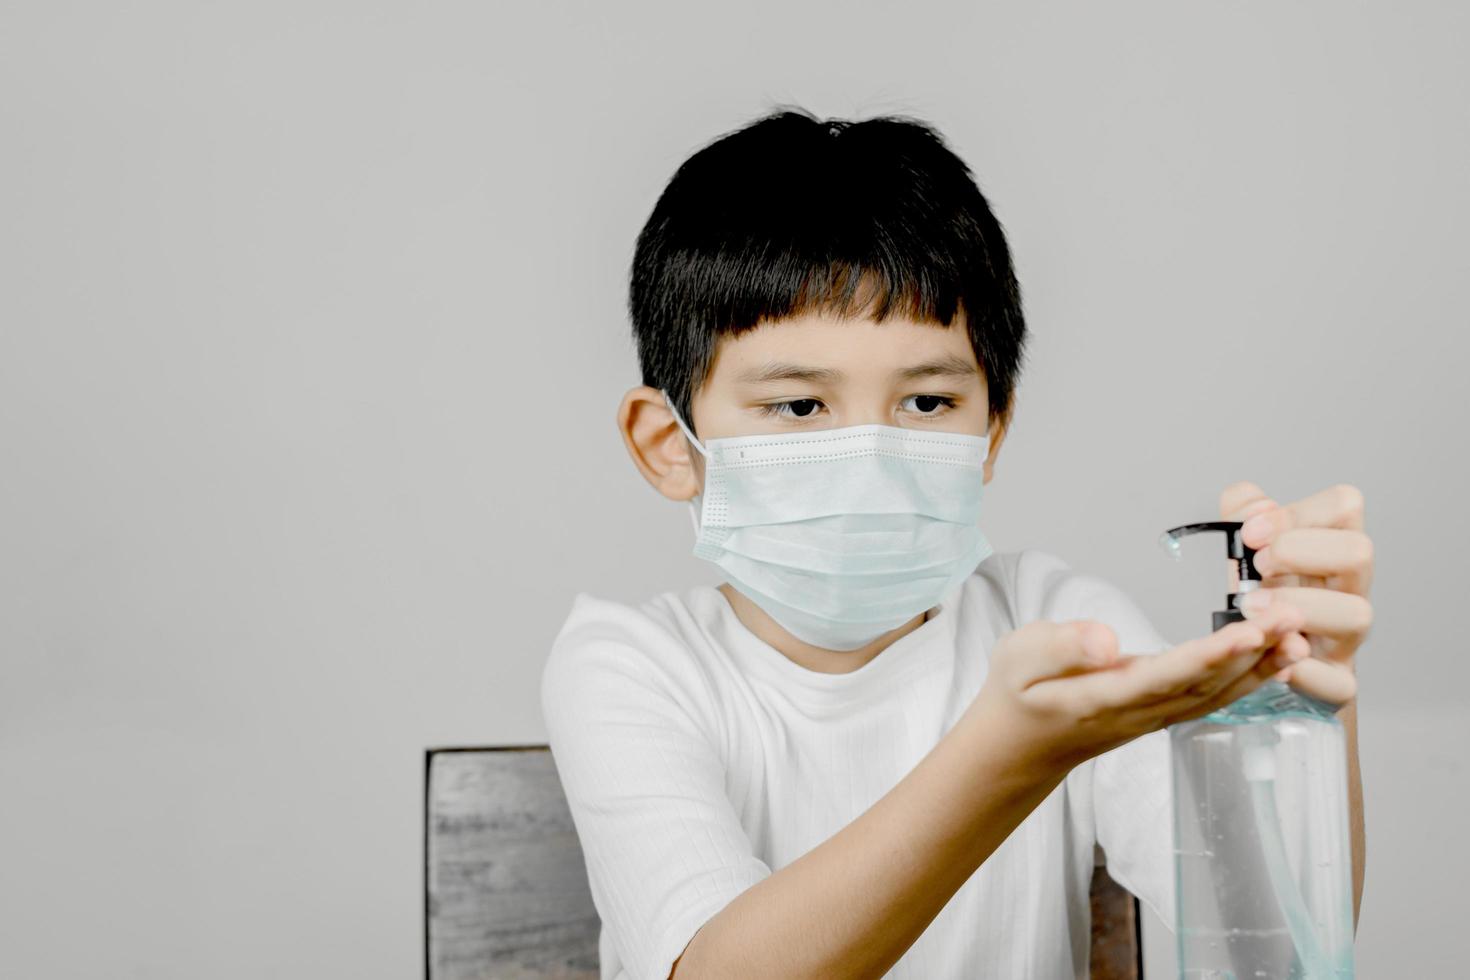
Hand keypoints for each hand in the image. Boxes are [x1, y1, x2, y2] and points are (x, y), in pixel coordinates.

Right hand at [968, 603, 1310, 771]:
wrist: (1018, 747)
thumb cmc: (1016, 694)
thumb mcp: (1017, 658)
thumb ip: (1060, 646)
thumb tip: (1106, 638)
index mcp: (1101, 699)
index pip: (1164, 676)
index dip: (1210, 656)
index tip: (1250, 631)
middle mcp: (1138, 714)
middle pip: (1205, 686)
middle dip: (1254, 653)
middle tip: (1294, 616)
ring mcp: (1154, 718)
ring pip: (1217, 695)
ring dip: (1261, 668)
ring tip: (1299, 635)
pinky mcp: (1162, 714)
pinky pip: (1213, 698)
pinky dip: (1249, 679)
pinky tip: (1276, 659)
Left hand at [1221, 481, 1372, 707]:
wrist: (1258, 656)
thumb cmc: (1256, 591)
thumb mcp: (1241, 546)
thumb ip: (1241, 511)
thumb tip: (1257, 507)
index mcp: (1329, 546)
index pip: (1345, 504)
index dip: (1298, 513)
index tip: (1251, 534)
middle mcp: (1348, 587)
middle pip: (1359, 551)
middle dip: (1298, 554)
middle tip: (1256, 569)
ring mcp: (1347, 636)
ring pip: (1358, 614)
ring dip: (1300, 608)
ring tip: (1252, 610)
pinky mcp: (1336, 681)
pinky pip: (1339, 683)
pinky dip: (1303, 674)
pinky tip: (1270, 663)